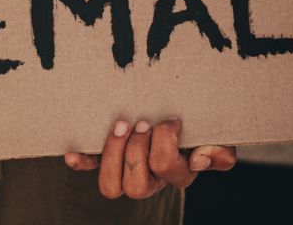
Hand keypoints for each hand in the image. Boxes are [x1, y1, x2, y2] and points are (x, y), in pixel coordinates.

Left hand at [64, 119, 236, 199]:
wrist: (172, 106)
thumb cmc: (195, 122)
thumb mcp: (215, 134)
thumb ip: (220, 151)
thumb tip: (197, 159)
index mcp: (176, 171)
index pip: (168, 169)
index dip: (165, 144)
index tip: (169, 119)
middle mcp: (150, 177)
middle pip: (137, 187)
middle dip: (136, 151)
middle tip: (140, 122)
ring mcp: (125, 170)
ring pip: (112, 187)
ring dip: (113, 154)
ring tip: (120, 124)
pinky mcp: (105, 157)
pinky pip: (90, 167)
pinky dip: (81, 162)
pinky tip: (72, 154)